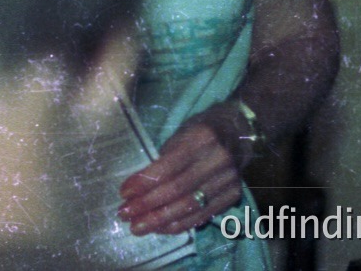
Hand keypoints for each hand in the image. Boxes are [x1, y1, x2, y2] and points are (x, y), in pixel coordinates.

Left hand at [117, 115, 244, 234]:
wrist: (237, 133)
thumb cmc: (199, 133)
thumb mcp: (179, 135)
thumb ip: (162, 160)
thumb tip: (138, 190)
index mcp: (201, 139)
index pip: (169, 166)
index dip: (145, 183)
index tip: (124, 194)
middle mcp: (218, 161)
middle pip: (178, 190)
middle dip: (148, 206)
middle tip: (125, 215)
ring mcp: (229, 180)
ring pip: (190, 207)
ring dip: (160, 221)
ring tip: (138, 226)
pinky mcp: (233, 196)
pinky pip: (203, 216)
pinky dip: (179, 224)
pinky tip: (161, 228)